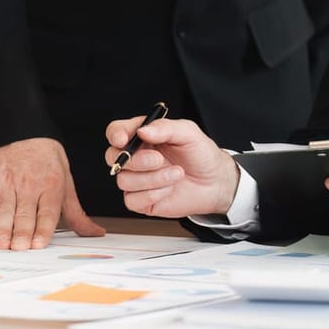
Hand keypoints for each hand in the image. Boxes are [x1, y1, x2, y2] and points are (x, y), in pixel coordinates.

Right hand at [0, 137, 104, 250]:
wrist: (23, 132)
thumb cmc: (46, 164)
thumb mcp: (65, 184)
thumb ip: (76, 214)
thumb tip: (96, 233)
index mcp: (51, 185)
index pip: (47, 213)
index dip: (42, 229)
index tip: (37, 245)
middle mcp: (29, 183)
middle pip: (25, 214)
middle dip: (22, 233)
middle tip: (19, 248)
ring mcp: (8, 180)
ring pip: (6, 210)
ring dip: (4, 229)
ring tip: (3, 245)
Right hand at [105, 117, 238, 217]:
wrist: (215, 182)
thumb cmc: (201, 155)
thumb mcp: (188, 133)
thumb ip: (165, 128)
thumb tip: (142, 130)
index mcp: (142, 137)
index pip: (117, 131)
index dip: (115, 134)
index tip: (123, 139)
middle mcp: (136, 157)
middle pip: (113, 157)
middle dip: (136, 160)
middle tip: (159, 160)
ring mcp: (137, 179)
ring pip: (124, 180)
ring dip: (153, 179)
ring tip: (177, 174)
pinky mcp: (142, 200)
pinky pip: (132, 200)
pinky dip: (152, 195)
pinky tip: (168, 190)